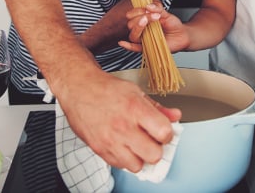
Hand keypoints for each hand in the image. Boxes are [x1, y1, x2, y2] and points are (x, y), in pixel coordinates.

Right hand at [59, 69, 180, 171]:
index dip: (167, 133)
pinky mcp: (99, 149)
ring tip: (136, 144)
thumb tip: (175, 116)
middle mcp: (123, 127)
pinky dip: (124, 159)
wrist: (78, 88)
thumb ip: (158, 107)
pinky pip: (120, 165)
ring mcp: (110, 140)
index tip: (163, 131)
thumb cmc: (106, 89)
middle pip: (154, 155)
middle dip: (156, 148)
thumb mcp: (135, 91)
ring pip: (137, 165)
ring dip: (140, 157)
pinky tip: (123, 145)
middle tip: (151, 139)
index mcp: (135, 108)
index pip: (164, 132)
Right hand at [120, 3, 189, 52]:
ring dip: (138, 27)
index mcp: (144, 21)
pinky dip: (128, 46)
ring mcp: (144, 39)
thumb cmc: (173, 25)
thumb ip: (158, 9)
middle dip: (139, 18)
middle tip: (152, 15)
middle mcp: (142, 30)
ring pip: (133, 35)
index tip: (147, 8)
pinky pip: (135, 48)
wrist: (182, 35)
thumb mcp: (166, 14)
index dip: (137, 11)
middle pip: (131, 25)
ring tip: (147, 20)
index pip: (132, 16)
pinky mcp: (148, 48)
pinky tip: (122, 42)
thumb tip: (148, 6)